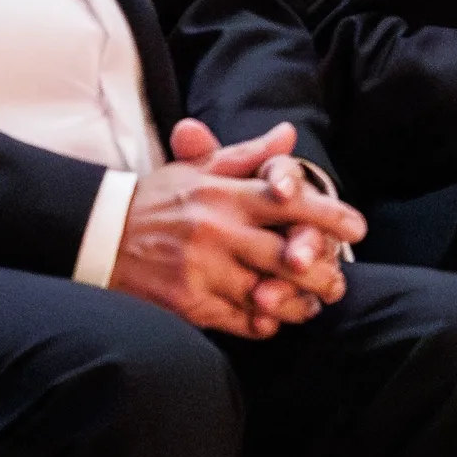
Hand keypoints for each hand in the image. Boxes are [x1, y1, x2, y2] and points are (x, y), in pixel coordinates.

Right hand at [114, 122, 361, 337]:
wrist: (97, 233)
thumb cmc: (158, 200)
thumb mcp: (200, 169)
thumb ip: (248, 155)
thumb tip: (289, 134)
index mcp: (224, 194)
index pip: (290, 203)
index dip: (331, 216)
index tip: (358, 230)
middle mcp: (217, 231)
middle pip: (288, 255)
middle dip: (323, 270)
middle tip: (339, 280)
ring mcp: (201, 270)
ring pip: (268, 294)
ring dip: (297, 303)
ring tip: (312, 304)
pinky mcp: (187, 302)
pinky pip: (239, 319)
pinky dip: (263, 322)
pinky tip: (274, 320)